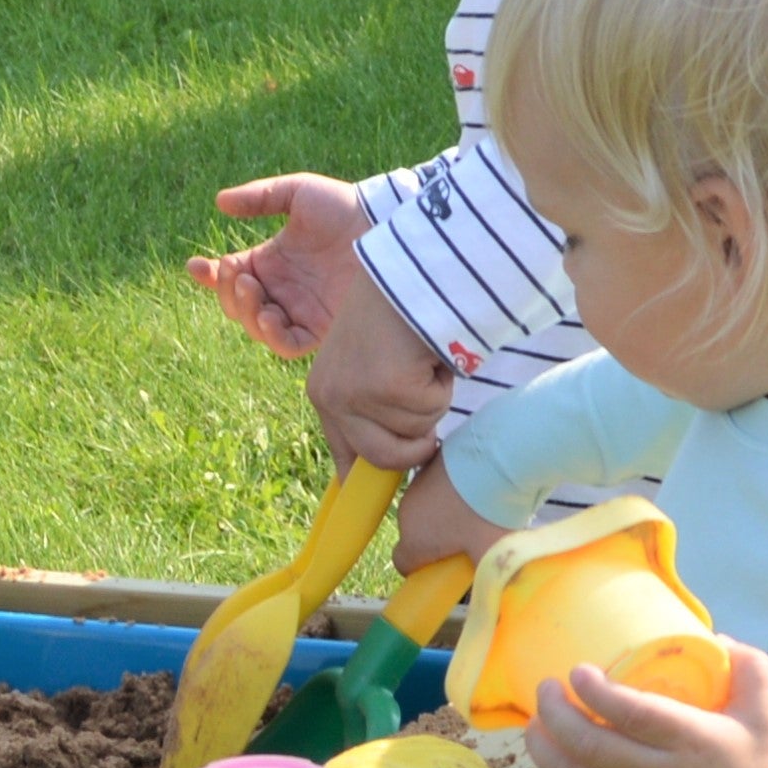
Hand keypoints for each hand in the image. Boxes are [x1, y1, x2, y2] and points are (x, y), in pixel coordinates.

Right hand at [189, 175, 365, 360]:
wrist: (382, 225)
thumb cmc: (343, 205)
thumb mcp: (298, 193)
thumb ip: (259, 197)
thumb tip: (219, 203)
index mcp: (271, 261)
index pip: (230, 276)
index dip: (209, 276)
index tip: (194, 266)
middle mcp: (282, 290)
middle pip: (238, 305)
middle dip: (228, 292)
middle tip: (239, 273)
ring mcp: (300, 311)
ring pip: (256, 327)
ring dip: (245, 312)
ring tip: (253, 288)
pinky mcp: (322, 329)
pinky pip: (288, 345)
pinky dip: (271, 335)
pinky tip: (269, 315)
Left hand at [305, 267, 453, 466]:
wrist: (406, 272)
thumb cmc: (394, 314)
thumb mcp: (370, 365)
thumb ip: (372, 412)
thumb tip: (390, 470)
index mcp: (324, 395)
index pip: (345, 459)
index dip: (368, 478)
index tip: (385, 495)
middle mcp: (333, 398)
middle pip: (384, 460)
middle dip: (417, 444)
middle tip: (428, 412)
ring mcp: (358, 395)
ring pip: (416, 432)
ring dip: (433, 399)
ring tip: (420, 359)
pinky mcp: (388, 386)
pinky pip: (433, 406)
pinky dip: (443, 381)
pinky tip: (428, 349)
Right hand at [397, 463, 507, 573]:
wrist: (495, 458)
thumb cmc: (488, 513)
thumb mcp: (491, 552)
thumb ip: (491, 577)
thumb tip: (496, 594)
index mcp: (415, 540)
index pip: (404, 564)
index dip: (421, 571)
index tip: (444, 570)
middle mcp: (407, 513)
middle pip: (416, 536)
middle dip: (437, 543)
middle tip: (469, 542)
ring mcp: (416, 485)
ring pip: (425, 510)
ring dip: (443, 516)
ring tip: (477, 512)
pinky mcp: (429, 463)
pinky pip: (434, 486)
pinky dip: (449, 491)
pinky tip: (475, 489)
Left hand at [521, 642, 767, 767]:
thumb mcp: (765, 715)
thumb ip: (751, 669)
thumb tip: (717, 637)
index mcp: (693, 742)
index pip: (633, 714)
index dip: (596, 691)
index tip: (578, 671)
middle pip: (590, 746)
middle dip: (555, 713)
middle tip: (545, 689)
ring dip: (543, 747)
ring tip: (535, 721)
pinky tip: (549, 758)